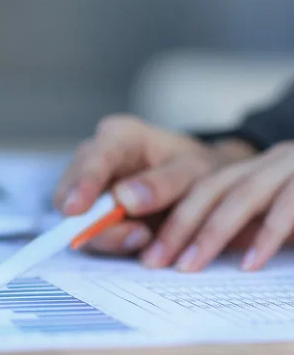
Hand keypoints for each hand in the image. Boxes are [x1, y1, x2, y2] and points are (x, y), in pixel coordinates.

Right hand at [54, 115, 255, 256]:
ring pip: (75, 219)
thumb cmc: (196, 170)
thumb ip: (163, 182)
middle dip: (91, 219)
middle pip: (70, 191)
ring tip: (146, 235)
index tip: (76, 209)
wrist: (202, 186)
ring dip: (107, 235)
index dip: (83, 183)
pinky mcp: (91, 216)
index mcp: (119, 137)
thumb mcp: (194, 171)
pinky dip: (113, 243)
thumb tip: (122, 200)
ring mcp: (89, 189)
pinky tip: (141, 237)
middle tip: (135, 235)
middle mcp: (95, 160)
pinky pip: (88, 236)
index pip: (93, 158)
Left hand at [153, 141, 293, 271]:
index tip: (149, 255)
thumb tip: (190, 257)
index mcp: (252, 169)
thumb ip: (242, 230)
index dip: (171, 221)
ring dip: (211, 233)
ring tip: (187, 266)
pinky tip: (248, 264)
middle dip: (178, 227)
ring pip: (241, 196)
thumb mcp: (273, 216)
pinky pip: (286, 207)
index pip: (200, 191)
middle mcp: (268, 162)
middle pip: (210, 190)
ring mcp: (290, 167)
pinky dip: (265, 236)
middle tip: (153, 261)